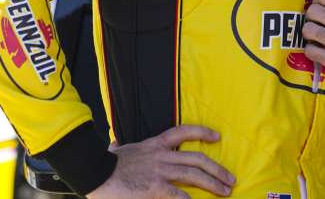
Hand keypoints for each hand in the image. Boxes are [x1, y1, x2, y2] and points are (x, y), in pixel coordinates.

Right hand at [87, 125, 234, 198]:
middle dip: (217, 169)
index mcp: (154, 145)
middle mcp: (162, 155)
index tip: (217, 136)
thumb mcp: (117, 150)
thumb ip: (121, 147)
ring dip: (213, 182)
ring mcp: (160, 171)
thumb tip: (115, 143)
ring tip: (226, 190)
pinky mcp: (154, 187)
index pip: (183, 132)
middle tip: (230, 178)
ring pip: (194, 174)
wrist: (94, 171)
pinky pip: (178, 194)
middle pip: (197, 158)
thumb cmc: (104, 164)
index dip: (202, 133)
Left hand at [303, 0, 324, 83]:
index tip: (323, 10)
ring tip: (317, 37)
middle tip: (318, 24)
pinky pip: (309, 49)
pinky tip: (320, 50)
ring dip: (309, 34)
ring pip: (308, 30)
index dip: (319, 2)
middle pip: (313, 12)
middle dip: (312, 18)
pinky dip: (311, 50)